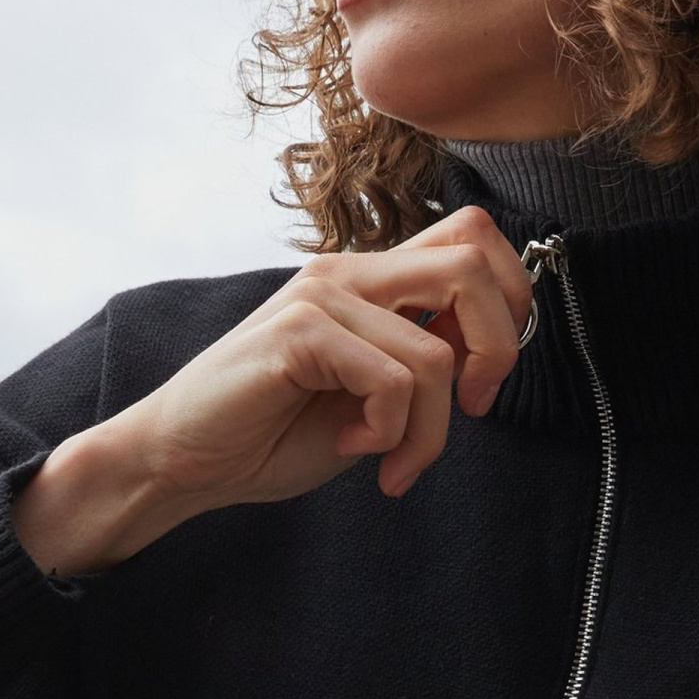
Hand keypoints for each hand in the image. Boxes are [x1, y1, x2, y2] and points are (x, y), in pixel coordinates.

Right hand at [12, 208, 532, 575]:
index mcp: (372, 279)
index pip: (475, 239)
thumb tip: (490, 348)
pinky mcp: (299, 331)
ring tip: (389, 459)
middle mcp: (350, 272)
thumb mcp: (374, 396)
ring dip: (429, 431)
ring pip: (434, 354)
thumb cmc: (274, 431)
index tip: (486, 379)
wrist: (186, 458)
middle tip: (472, 410)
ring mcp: (322, 295)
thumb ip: (425, 358)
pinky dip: (389, 432)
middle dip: (498, 350)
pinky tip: (353, 447)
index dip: (512, 302)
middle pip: (474, 264)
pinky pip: (391, 380)